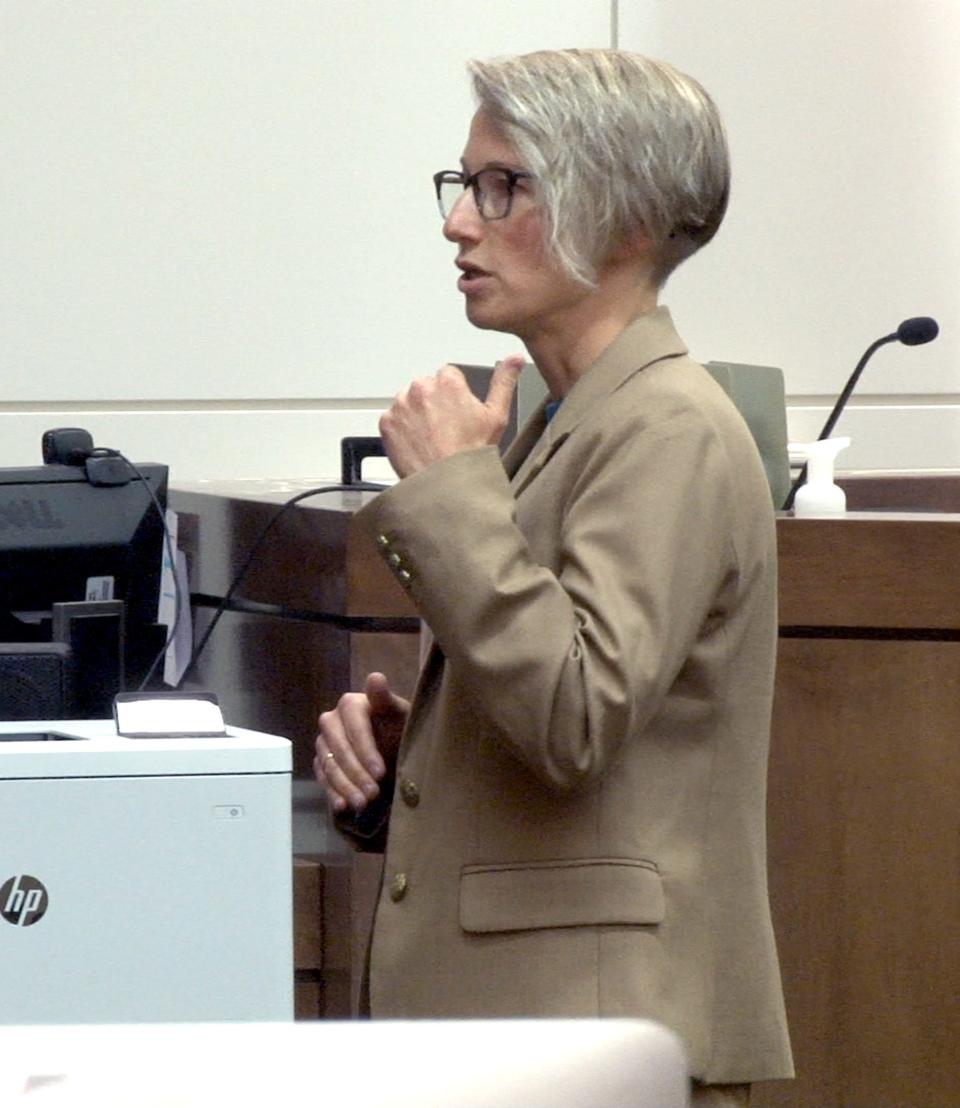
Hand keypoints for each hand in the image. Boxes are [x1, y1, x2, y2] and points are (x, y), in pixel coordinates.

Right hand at [314, 672, 409, 813]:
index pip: (355, 729)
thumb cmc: (399, 726)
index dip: (366, 751)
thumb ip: (385, 699)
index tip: (381, 773)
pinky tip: (343, 807)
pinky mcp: (322, 762)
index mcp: (350, 704)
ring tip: (362, 804)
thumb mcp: (399, 713)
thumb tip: (375, 678)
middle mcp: (331, 721)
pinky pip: (323, 779)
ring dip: (345, 787)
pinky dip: (333, 794)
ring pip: (330, 766)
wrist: (394, 745)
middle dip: (356, 773)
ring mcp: (324, 743)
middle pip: (339, 749)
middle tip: (373, 794)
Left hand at [380, 355, 524, 477]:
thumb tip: (515, 358)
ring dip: (416, 414)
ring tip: (430, 438)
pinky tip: (417, 444)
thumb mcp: (497, 416)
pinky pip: (393, 419)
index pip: (448, 375)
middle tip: (445, 429)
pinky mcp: (387, 423)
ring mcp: (401, 405)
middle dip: (434, 403)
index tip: (457, 414)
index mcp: (447, 382)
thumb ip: (504, 382)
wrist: (447, 485)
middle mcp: (421, 388)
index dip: (454, 395)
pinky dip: (401, 430)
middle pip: (426, 387)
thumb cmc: (471, 454)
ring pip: (408, 402)